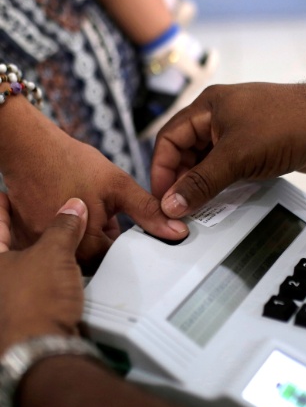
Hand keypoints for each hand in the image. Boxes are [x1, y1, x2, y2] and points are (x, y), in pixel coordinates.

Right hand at [0, 101, 187, 270]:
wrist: (29, 146)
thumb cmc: (68, 162)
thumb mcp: (119, 186)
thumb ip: (148, 212)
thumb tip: (175, 231)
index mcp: (85, 247)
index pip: (120, 260)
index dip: (134, 244)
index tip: (138, 229)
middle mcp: (61, 253)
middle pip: (100, 256)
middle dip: (112, 236)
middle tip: (113, 212)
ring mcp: (44, 245)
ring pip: (82, 247)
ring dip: (94, 231)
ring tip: (94, 205)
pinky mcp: (33, 235)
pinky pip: (65, 239)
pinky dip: (78, 227)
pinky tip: (80, 206)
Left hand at [0, 194, 87, 355]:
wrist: (43, 349)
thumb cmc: (36, 299)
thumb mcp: (53, 254)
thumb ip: (64, 227)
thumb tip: (74, 206)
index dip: (3, 203)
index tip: (10, 190)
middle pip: (9, 241)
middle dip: (26, 224)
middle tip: (41, 209)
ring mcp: (9, 295)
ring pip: (25, 262)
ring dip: (43, 248)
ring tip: (61, 234)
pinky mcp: (26, 309)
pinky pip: (38, 280)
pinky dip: (51, 269)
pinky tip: (68, 264)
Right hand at [151, 82, 305, 217]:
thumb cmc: (288, 124)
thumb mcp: (236, 156)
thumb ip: (201, 182)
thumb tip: (172, 203)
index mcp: (207, 108)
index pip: (169, 139)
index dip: (162, 169)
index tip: (163, 198)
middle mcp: (219, 118)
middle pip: (186, 152)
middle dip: (181, 179)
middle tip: (180, 208)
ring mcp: (238, 133)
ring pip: (207, 162)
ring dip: (201, 184)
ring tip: (198, 208)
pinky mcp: (254, 148)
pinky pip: (227, 168)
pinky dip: (220, 184)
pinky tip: (219, 201)